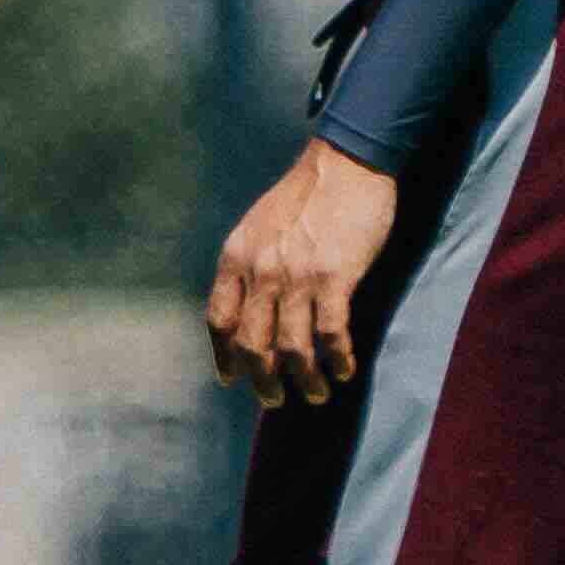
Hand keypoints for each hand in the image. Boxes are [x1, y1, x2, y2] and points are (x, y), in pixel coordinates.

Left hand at [207, 136, 398, 408]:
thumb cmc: (306, 195)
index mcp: (236, 257)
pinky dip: (337, 360)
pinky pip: (330, 336)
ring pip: (292, 350)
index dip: (223, 355)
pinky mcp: (334, 278)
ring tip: (316, 394)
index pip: (218, 319)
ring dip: (304, 381)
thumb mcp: (259, 226)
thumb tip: (249, 307)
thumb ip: (250, 265)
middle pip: (251, 345)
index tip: (230, 377)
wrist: (346, 164)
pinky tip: (344, 370)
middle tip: (273, 400)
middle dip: (262, 381)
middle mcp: (260, 271)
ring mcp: (296, 277)